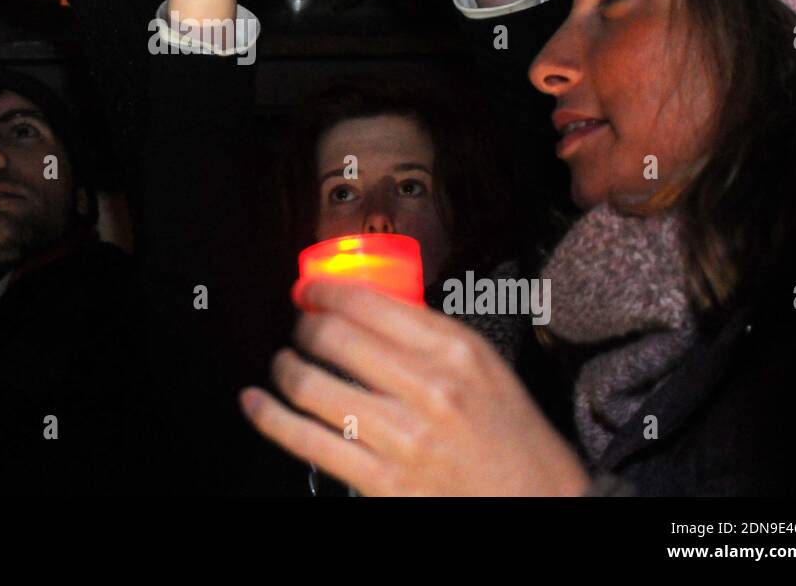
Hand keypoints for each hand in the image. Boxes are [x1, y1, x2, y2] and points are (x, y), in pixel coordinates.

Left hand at [240, 283, 590, 495]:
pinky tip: (255, 403)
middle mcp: (428, 388)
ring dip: (284, 368)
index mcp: (454, 351)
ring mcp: (402, 437)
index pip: (368, 302)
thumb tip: (369, 307)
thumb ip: (429, 335)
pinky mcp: (381, 482)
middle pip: (332, 337)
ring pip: (311, 385)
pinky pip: (306, 441)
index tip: (308, 291)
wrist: (540, 505)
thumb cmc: (512, 439)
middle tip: (298, 327)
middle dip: (302, 326)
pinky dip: (269, 417)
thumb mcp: (484, 368)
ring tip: (283, 365)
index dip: (323, 291)